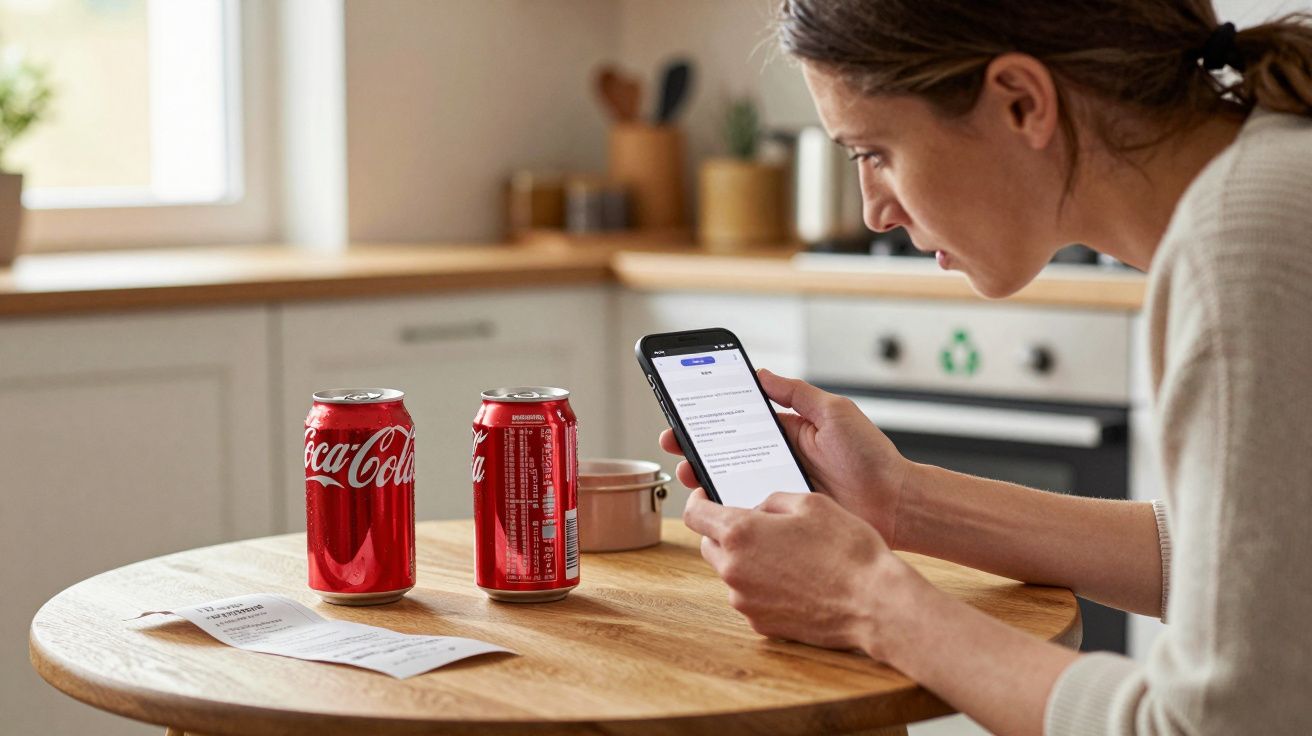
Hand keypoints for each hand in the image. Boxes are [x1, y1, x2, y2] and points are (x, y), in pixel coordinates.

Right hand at [659, 369, 910, 545]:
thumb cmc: (870, 456)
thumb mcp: (834, 411)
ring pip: (731, 481)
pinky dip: (729, 505)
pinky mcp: (783, 515)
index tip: (683, 412)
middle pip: (726, 451)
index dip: (709, 417)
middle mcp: (777, 459)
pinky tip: (714, 502)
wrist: (896, 503)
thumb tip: (760, 373)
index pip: (739, 420)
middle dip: (695, 446)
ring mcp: (778, 488)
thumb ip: (796, 393)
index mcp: (787, 431)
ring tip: (689, 472)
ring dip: (705, 475)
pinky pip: (749, 509)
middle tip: (675, 443)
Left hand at [683, 488, 913, 657]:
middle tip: (757, 525)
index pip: (694, 515)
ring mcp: (745, 601)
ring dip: (746, 560)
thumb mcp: (810, 502)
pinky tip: (795, 579)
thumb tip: (757, 509)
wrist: (874, 603)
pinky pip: (751, 597)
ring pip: (731, 572)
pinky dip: (763, 585)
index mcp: (740, 533)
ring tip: (786, 554)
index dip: (698, 501)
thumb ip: (772, 500)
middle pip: (709, 545)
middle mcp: (734, 570)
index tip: (706, 497)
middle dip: (725, 532)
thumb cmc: (847, 549)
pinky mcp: (762, 624)